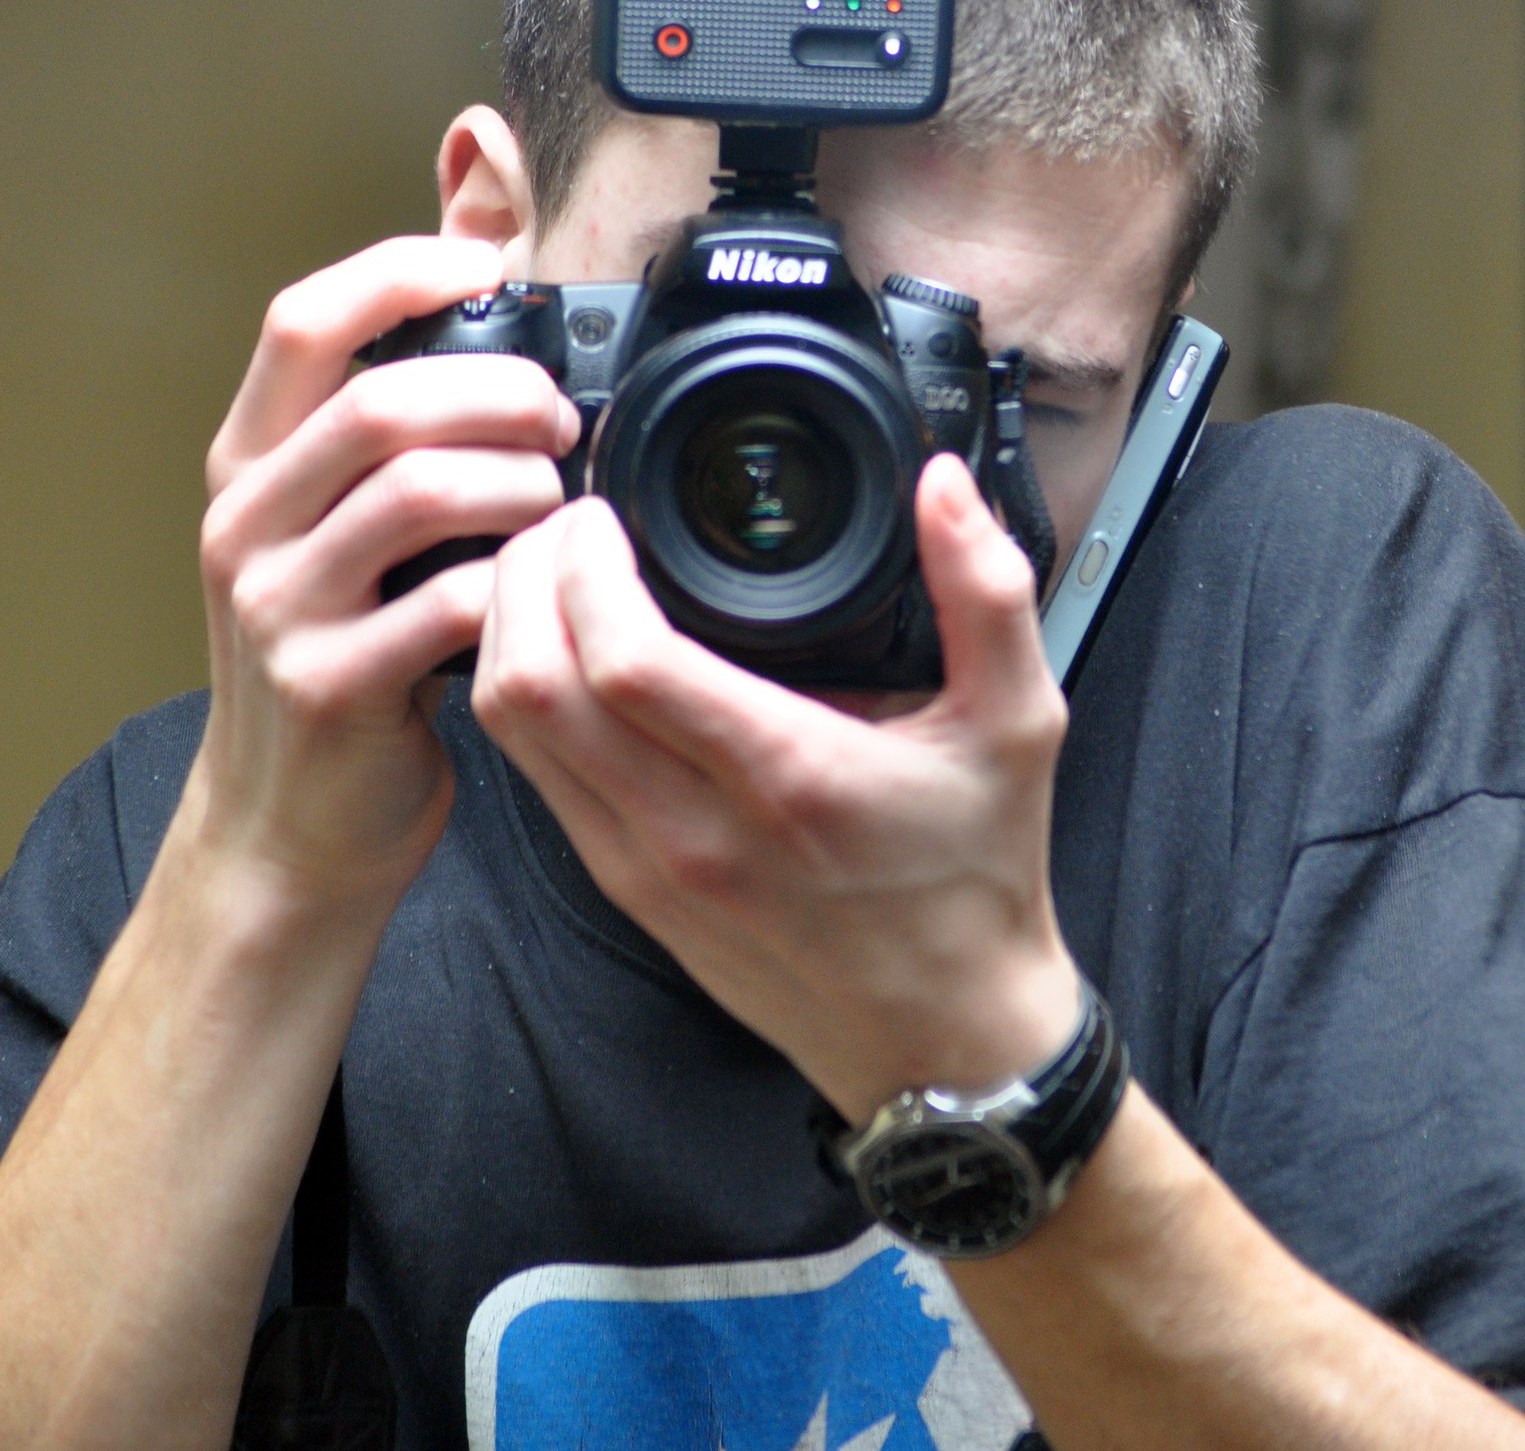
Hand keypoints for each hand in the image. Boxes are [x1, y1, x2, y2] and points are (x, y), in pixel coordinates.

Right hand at [185, 236, 579, 915]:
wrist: (290, 822)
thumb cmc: (340, 653)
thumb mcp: (339, 526)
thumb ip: (394, 420)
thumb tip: (480, 268)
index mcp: (252, 464)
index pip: (304, 320)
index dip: (401, 272)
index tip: (491, 269)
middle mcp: (248, 521)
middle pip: (382, 401)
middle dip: (500, 394)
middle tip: (560, 422)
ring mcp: (280, 605)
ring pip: (421, 491)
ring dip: (521, 485)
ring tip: (558, 504)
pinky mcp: (331, 684)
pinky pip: (449, 602)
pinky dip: (518, 581)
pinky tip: (542, 588)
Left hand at [472, 455, 1080, 1119]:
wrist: (943, 1040)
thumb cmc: (976, 883)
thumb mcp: (1018, 724)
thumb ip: (987, 590)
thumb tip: (943, 485)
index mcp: (785, 777)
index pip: (625, 662)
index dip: (584, 566)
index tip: (606, 512)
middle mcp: (694, 830)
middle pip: (533, 687)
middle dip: (524, 578)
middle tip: (563, 524)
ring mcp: (646, 867)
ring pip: (512, 734)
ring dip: (506, 636)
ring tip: (551, 574)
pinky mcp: (626, 889)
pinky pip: (534, 778)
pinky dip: (522, 701)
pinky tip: (559, 653)